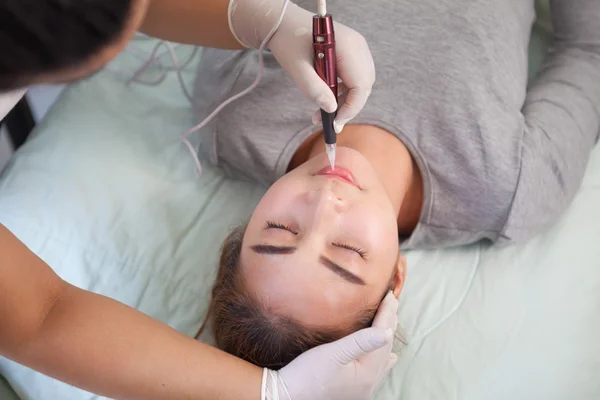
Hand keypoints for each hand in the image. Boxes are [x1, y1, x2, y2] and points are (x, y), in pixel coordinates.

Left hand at [228, 0, 375, 133]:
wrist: (282, 23)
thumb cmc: (288, 40)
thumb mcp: (297, 68)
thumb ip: (314, 89)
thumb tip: (332, 109)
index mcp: (348, 46)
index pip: (361, 84)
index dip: (351, 107)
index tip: (335, 123)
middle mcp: (358, 47)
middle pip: (363, 86)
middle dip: (347, 107)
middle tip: (327, 121)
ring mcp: (356, 50)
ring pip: (359, 85)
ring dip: (343, 102)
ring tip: (320, 113)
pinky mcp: (350, 54)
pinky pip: (352, 79)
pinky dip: (341, 93)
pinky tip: (325, 98)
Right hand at [268, 292, 398, 399]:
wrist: (286, 396)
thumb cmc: (307, 374)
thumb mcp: (333, 354)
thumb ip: (360, 342)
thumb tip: (387, 332)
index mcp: (367, 373)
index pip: (382, 337)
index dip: (387, 315)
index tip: (391, 296)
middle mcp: (369, 383)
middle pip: (384, 348)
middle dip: (389, 325)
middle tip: (393, 303)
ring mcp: (362, 389)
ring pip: (381, 360)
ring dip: (385, 340)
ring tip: (392, 324)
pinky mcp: (353, 390)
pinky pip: (376, 371)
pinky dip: (382, 360)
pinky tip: (388, 360)